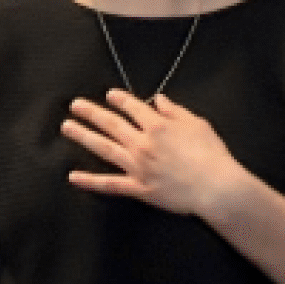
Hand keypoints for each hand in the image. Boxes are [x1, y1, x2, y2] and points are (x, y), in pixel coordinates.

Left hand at [62, 88, 246, 219]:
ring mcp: (137, 166)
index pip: (133, 108)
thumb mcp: (198, 125)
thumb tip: (158, 99)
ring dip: (83, 136)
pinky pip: (109, 184)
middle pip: (111, 124)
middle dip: (91, 112)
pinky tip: (73, 176)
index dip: (120, 99)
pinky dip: (90, 181)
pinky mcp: (138, 188)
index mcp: (158, 126)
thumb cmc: (212, 155)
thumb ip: (175, 111)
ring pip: (104, 148)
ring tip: (67, 127)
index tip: (109, 95)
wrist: (217, 187)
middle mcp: (143, 143)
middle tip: (74, 105)